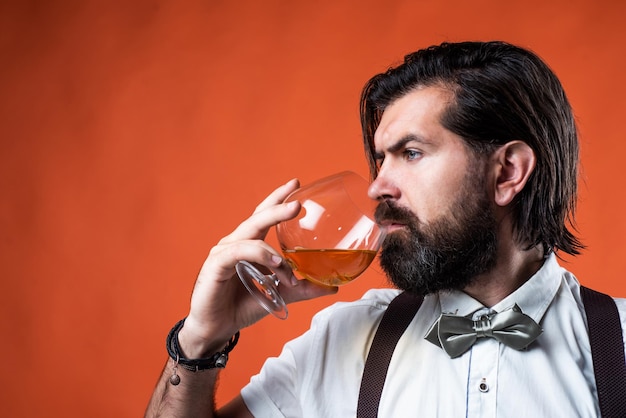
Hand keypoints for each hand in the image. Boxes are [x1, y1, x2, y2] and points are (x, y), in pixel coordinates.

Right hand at [178, 178, 337, 357]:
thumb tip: (331, 287)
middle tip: (298, 201)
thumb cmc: (240, 307)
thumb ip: (301, 289)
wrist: (215, 329)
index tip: (296, 183)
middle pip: (257, 217)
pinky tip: (274, 264)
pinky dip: (258, 255)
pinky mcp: (215, 265)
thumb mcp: (277, 296)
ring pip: (251, 235)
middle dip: (277, 206)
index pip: (264, 215)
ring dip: (273, 250)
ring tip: (286, 265)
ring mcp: (223, 252)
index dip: (278, 198)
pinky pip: (238, 252)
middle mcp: (235, 243)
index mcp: (249, 245)